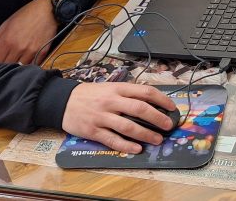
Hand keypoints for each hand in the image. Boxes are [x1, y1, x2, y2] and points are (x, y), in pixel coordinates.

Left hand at [0, 0, 57, 64]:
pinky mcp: (41, 53)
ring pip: (19, 68)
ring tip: (18, 59)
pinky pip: (31, 65)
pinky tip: (27, 58)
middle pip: (6, 66)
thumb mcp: (5, 24)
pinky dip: (28, 64)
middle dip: (5, 64)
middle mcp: (18, 48)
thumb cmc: (25, 15)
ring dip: (17, 65)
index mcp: (7, 40)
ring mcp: (31, 52)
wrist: (47, 10)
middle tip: (7, 59)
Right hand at [61, 82, 177, 152]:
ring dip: (145, 134)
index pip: (145, 92)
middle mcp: (111, 102)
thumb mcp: (110, 87)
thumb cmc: (91, 94)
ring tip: (157, 139)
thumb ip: (128, 93)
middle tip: (168, 125)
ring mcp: (102, 117)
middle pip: (139, 109)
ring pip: (128, 126)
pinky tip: (137, 148)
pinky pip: (113, 140)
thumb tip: (151, 101)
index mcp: (118, 88)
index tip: (172, 108)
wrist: (63, 101)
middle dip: (157, 118)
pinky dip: (126, 145)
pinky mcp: (94, 131)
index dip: (161, 100)